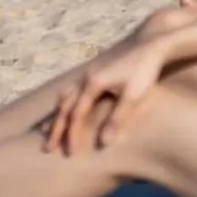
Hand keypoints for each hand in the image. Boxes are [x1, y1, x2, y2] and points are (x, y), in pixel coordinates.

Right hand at [45, 41, 168, 155]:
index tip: (70, 154)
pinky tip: (68, 109)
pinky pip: (73, 89)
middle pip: (64, 106)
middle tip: (46, 148)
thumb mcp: (134, 95)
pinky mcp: (95, 71)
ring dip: (57, 114)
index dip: (72, 135)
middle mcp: (85, 77)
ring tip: (48, 129)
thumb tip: (104, 144)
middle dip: (55, 128)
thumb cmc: (144, 70)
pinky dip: (65, 103)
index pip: (76, 114)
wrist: (150, 43)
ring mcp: (88, 72)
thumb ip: (118, 119)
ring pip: (65, 95)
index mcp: (93, 83)